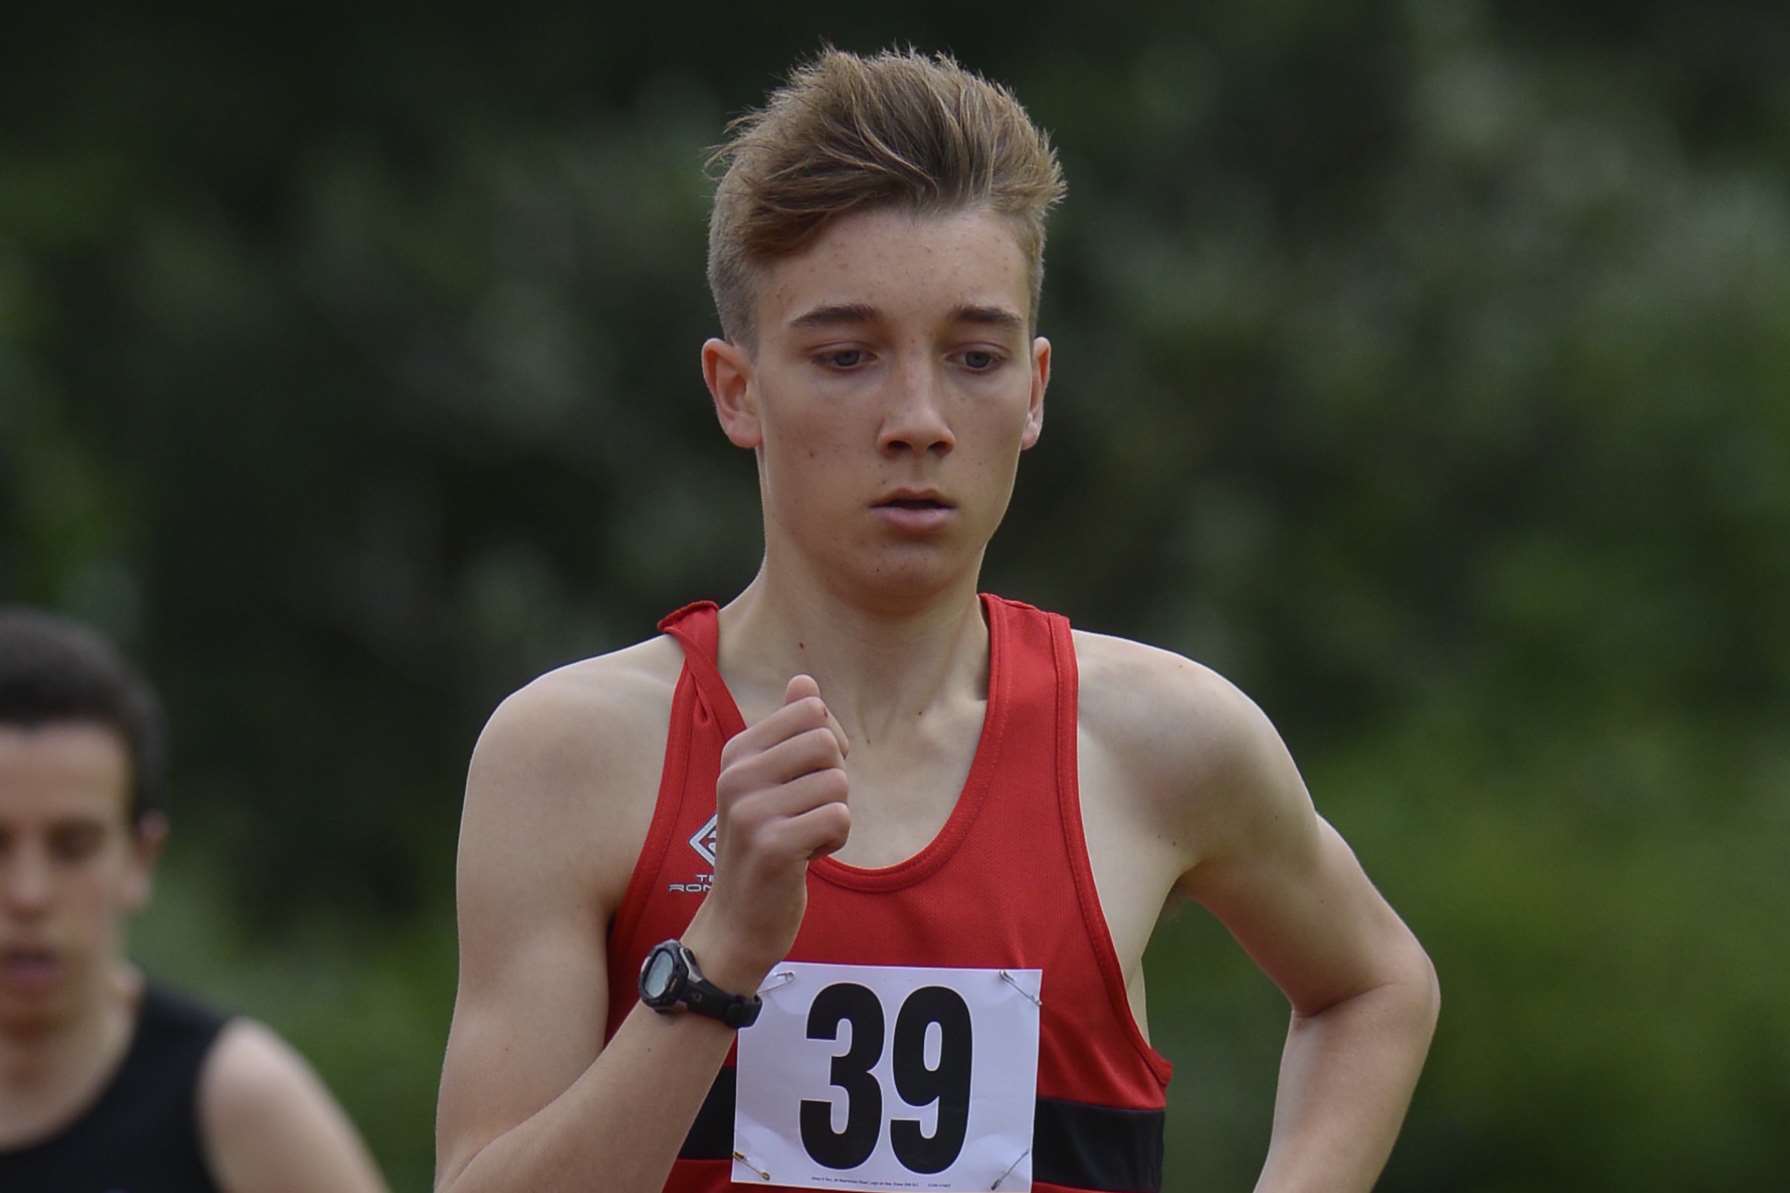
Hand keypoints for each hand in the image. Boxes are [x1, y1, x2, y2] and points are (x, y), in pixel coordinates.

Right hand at [681, 675, 849, 995]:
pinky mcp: (773, 846)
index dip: (828, 744)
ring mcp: (751, 810)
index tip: (807, 779)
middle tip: (808, 812)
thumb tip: (803, 680)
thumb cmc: (763, 845)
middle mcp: (737, 775)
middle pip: (827, 742)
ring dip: (835, 815)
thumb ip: (788, 731)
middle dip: (834, 780)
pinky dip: (835, 839)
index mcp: (737, 751)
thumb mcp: (768, 782)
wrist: (737, 921)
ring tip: (804, 836)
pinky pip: (839, 817)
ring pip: (838, 782)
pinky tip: (808, 857)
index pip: (811, 709)